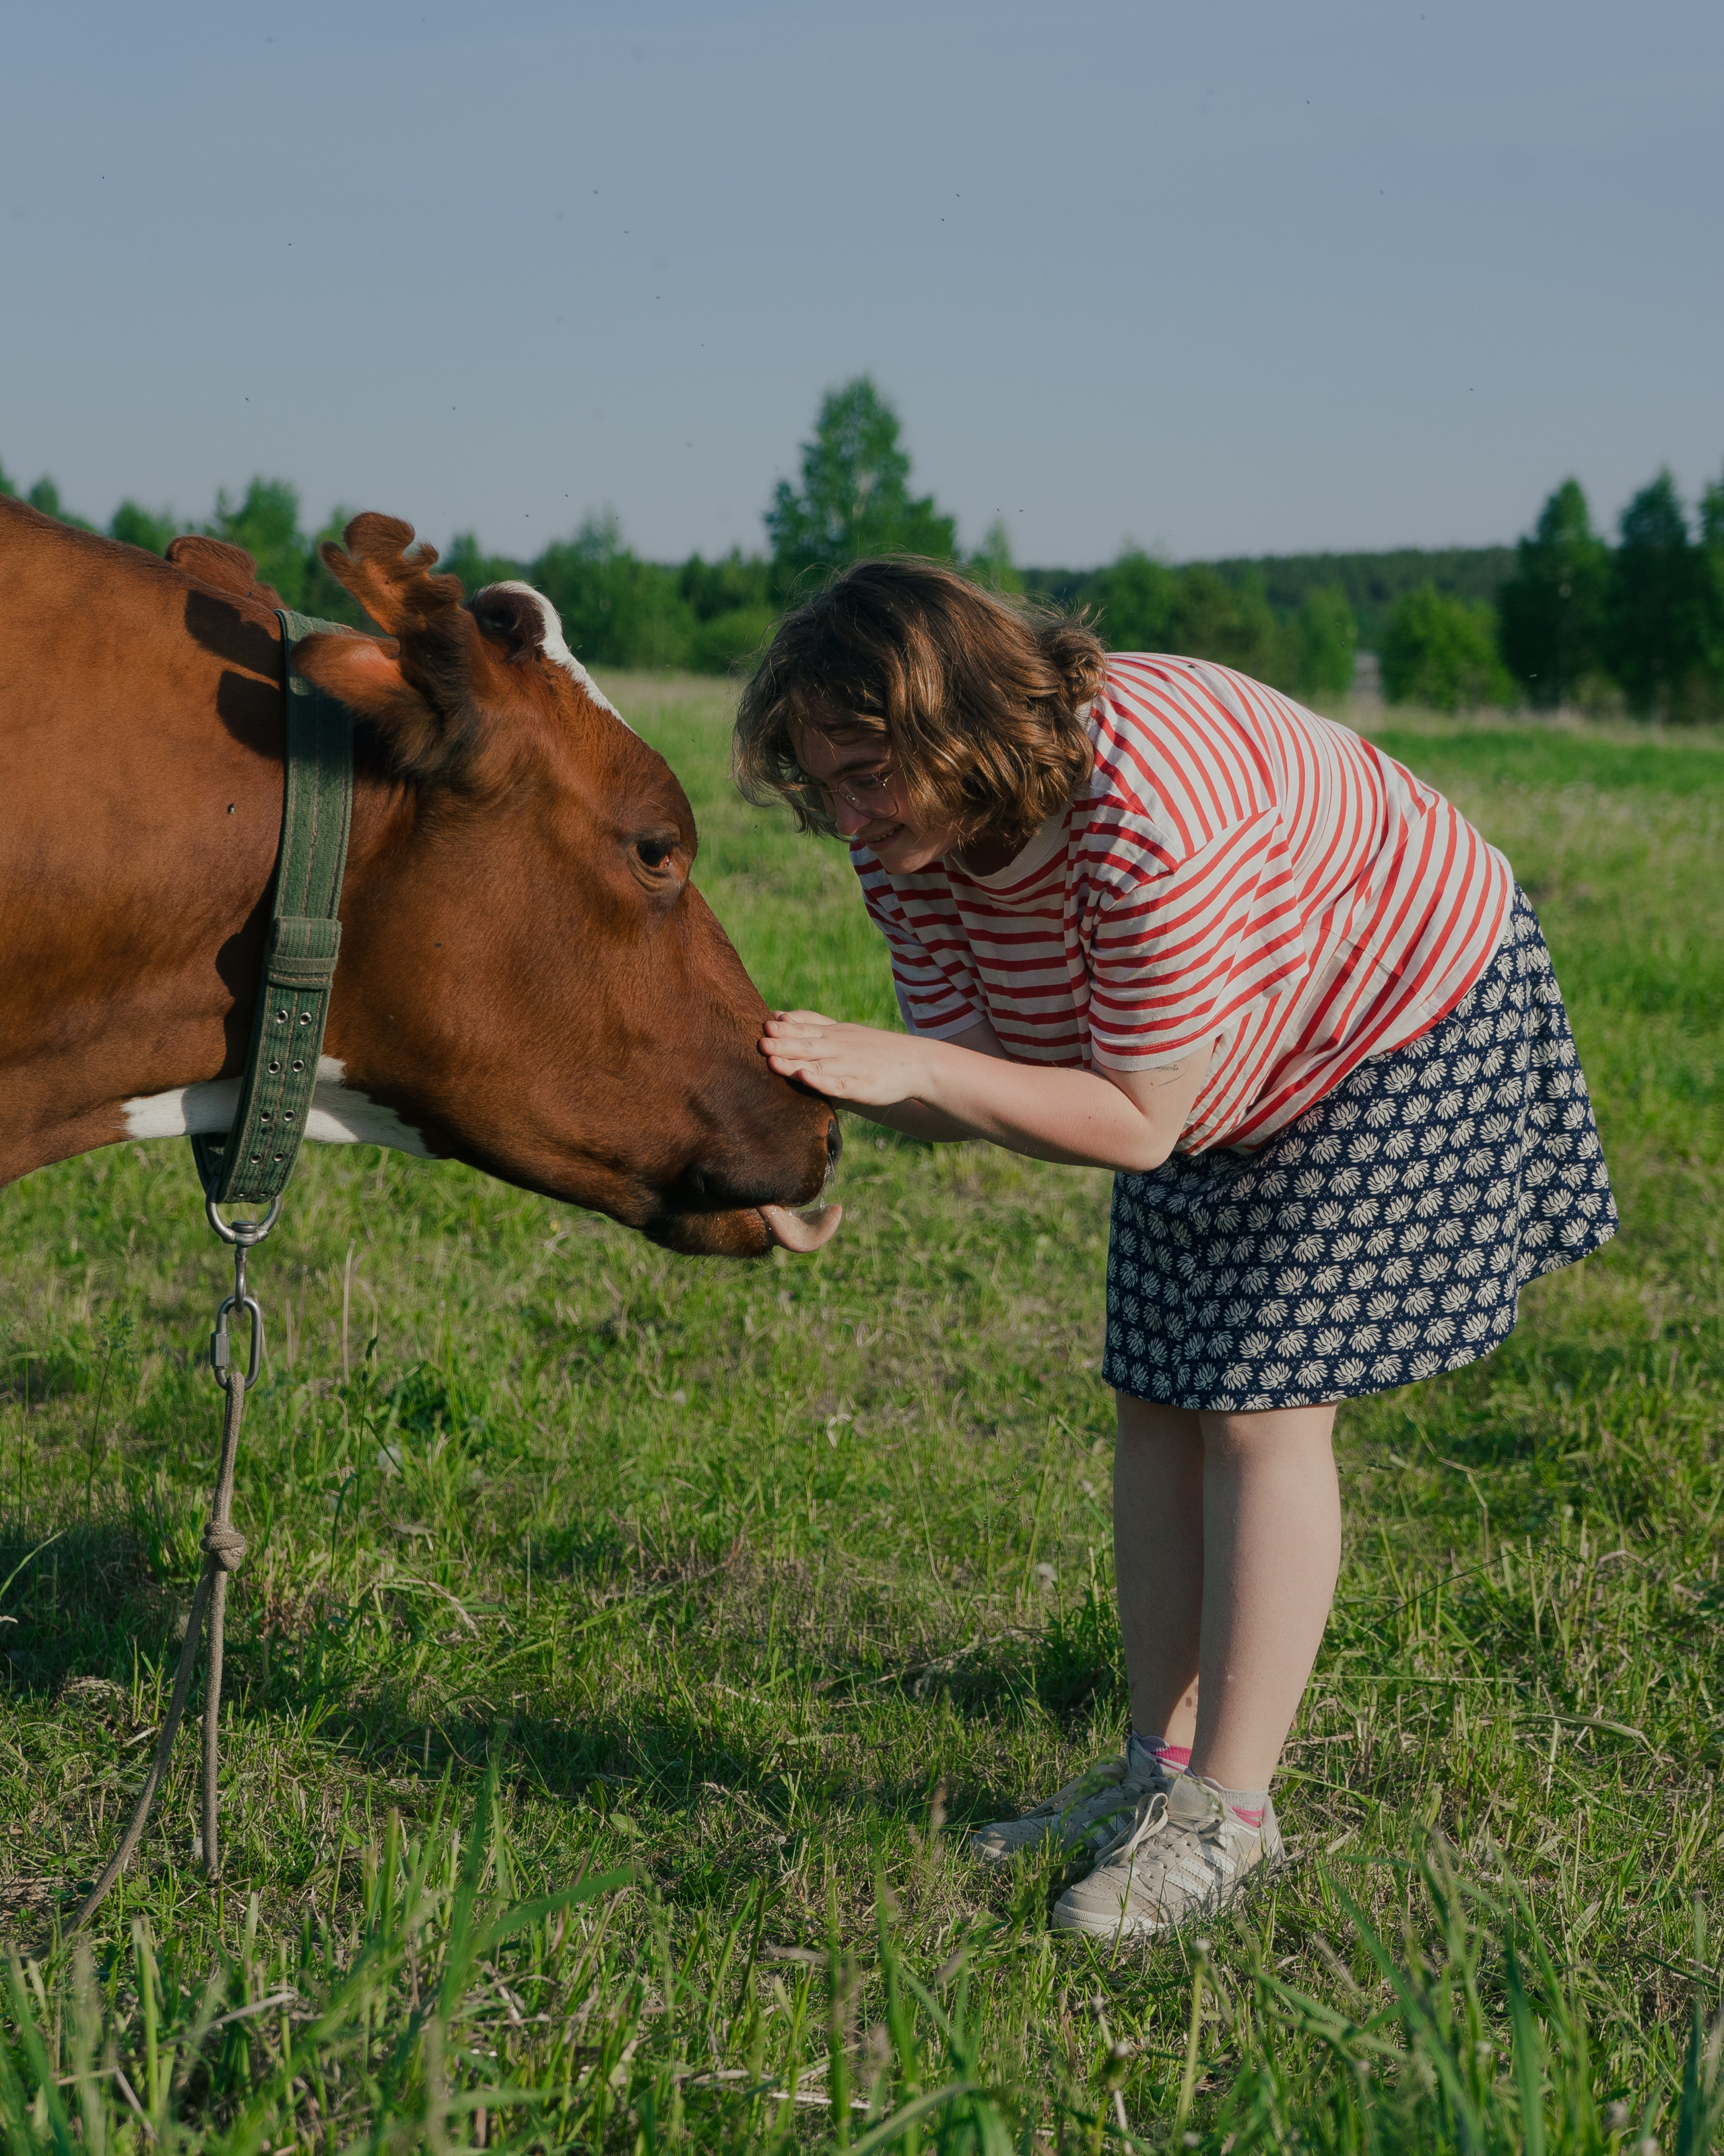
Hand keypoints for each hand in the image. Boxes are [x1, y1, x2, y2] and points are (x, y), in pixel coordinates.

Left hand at [760, 1010, 930, 1108]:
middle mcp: (840, 1048)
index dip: (784, 1028)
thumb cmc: (873, 1050)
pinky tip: (806, 1079)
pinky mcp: (862, 1087)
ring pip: (818, 1065)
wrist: (916, 1063)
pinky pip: (838, 1085)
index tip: (762, 1023)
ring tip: (772, 1061)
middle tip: (760, 1041)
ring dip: (794, 1063)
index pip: (805, 1029)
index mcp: (834, 1035)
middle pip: (806, 1045)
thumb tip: (776, 1016)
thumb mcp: (843, 1031)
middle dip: (782, 1044)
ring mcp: (850, 1067)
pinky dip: (821, 1082)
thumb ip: (812, 1024)